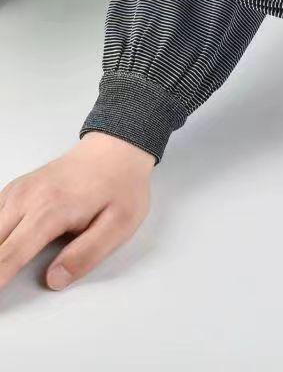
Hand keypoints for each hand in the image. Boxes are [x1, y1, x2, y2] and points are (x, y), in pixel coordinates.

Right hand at [0, 132, 154, 291]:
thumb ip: (87, 254)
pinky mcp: (13, 191)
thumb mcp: (120, 223)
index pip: (8, 256)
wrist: (118, 149)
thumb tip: (55, 280)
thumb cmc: (120, 184)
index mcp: (51, 211)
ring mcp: (17, 192)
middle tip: (3, 283)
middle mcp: (26, 198)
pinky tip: (6, 244)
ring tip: (4, 268)